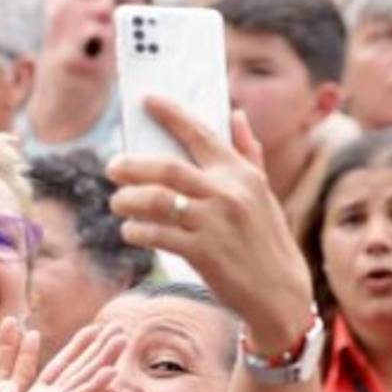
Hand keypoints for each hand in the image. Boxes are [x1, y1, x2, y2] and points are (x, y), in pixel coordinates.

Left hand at [0, 324, 124, 391]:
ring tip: (122, 338)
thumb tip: (6, 381)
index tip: (92, 329)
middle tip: (120, 327)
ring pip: (81, 381)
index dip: (76, 349)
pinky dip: (92, 386)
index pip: (60, 370)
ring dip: (102, 359)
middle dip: (97, 348)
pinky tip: (110, 372)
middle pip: (77, 371)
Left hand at [107, 98, 312, 350]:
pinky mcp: (203, 253)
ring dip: (127, 200)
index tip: (147, 99)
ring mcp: (215, 223)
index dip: (171, 114)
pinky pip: (156, 234)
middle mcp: (228, 193)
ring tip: (117, 202)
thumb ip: (247, 152)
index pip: (201, 134)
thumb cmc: (264, 238)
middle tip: (112, 167)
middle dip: (132, 165)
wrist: (279, 292)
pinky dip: (136, 230)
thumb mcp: (262, 193)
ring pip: (156, 200)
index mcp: (241, 174)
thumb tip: (236, 113)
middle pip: (166, 168)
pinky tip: (130, 230)